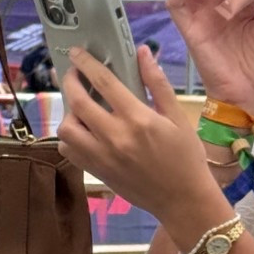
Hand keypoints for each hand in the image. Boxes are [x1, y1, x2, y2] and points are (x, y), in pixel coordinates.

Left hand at [58, 46, 225, 235]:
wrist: (183, 201)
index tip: (77, 52)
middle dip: (70, 81)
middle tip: (72, 74)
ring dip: (68, 112)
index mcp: (138, 119)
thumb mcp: (177, 117)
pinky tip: (82, 130)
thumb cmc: (186, 158)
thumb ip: (157, 83)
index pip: (103, 82)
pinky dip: (69, 136)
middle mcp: (115, 137)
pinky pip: (69, 150)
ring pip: (67, 128)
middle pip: (78, 102)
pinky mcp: (97, 172)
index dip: (86, 63)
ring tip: (79, 106)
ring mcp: (102, 157)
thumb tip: (143, 52)